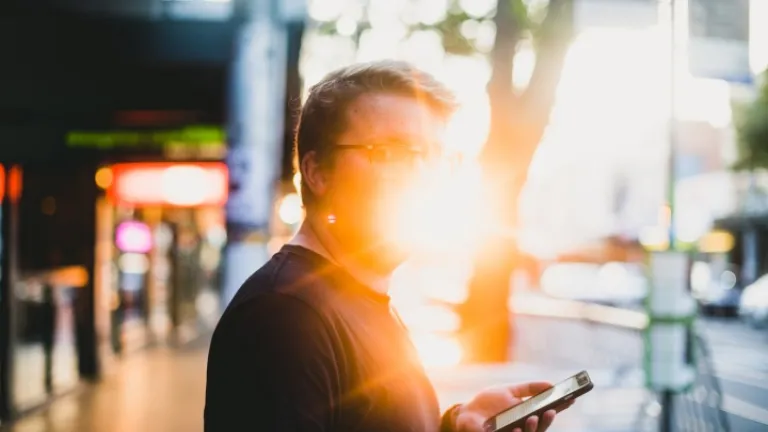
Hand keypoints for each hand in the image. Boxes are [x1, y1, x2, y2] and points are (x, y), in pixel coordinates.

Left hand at [454, 382, 573, 431]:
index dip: (560, 407)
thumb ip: (529, 388)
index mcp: (527, 415)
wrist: (467, 411)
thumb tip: (551, 384)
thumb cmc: (489, 402)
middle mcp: (523, 427)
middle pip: (541, 427)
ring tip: (532, 418)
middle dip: (547, 420)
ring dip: (533, 428)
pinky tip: (516, 429)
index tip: (571, 398)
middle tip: (552, 411)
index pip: (547, 412)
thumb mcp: (509, 391)